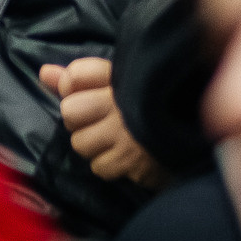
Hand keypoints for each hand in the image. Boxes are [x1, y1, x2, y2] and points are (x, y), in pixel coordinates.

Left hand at [41, 58, 169, 187]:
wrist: (198, 134)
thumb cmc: (153, 105)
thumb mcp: (118, 83)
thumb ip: (78, 78)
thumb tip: (43, 73)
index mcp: (121, 76)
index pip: (75, 76)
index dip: (74, 85)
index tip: (93, 91)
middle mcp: (122, 102)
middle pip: (69, 111)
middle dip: (81, 120)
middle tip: (103, 120)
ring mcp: (127, 133)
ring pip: (80, 143)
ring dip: (94, 145)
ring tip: (116, 139)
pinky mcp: (133, 161)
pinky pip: (99, 166)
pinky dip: (110, 164)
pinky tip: (126, 155)